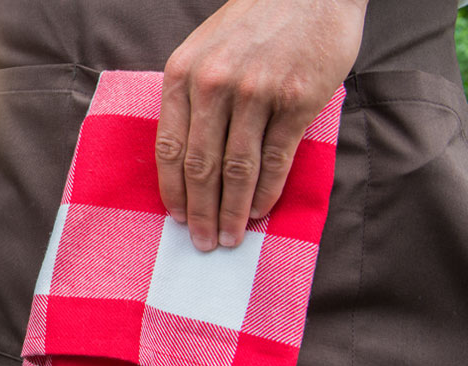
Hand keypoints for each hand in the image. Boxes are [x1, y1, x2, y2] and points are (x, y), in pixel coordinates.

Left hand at [156, 0, 365, 250]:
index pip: (170, 147)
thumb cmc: (254, 22)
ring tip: (230, 237)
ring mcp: (256, 94)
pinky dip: (267, 191)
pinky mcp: (297, 101)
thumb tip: (187, 155)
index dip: (172, 189)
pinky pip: (276, 158)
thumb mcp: (205, 48)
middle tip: (202, 242)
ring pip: (237, 169)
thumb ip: (192, 94)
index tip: (175, 217)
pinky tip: (260, 211)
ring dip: (232, 211)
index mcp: (182, 73)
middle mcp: (214, 85)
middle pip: (201, 166)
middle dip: (200, 211)